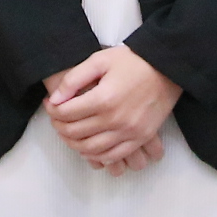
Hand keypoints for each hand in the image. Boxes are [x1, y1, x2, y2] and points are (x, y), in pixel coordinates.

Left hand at [43, 45, 180, 170]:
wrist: (166, 68)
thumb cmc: (132, 61)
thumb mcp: (99, 60)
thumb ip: (74, 79)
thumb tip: (55, 99)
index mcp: (103, 99)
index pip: (67, 113)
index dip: (52, 110)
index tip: (50, 104)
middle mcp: (115, 120)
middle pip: (76, 133)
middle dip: (59, 127)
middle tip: (55, 118)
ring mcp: (129, 133)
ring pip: (92, 149)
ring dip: (74, 144)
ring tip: (68, 133)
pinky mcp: (140, 138)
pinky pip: (113, 156)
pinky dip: (96, 156)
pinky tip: (88, 148)